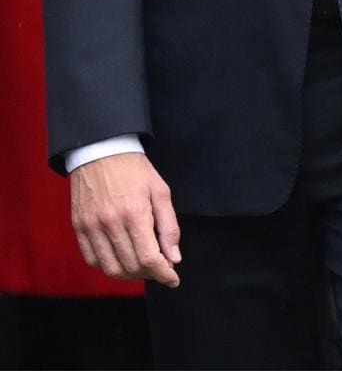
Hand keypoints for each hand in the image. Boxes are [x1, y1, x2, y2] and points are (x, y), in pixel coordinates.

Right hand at [70, 152, 180, 286]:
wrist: (102, 151)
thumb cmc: (136, 170)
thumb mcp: (160, 191)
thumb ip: (168, 227)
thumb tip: (174, 258)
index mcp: (135, 213)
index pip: (150, 258)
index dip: (163, 274)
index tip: (173, 279)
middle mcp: (111, 224)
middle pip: (131, 266)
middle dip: (149, 274)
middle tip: (160, 269)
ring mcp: (92, 227)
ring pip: (110, 268)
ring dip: (129, 274)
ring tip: (142, 267)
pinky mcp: (79, 228)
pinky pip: (92, 260)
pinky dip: (108, 266)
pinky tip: (121, 259)